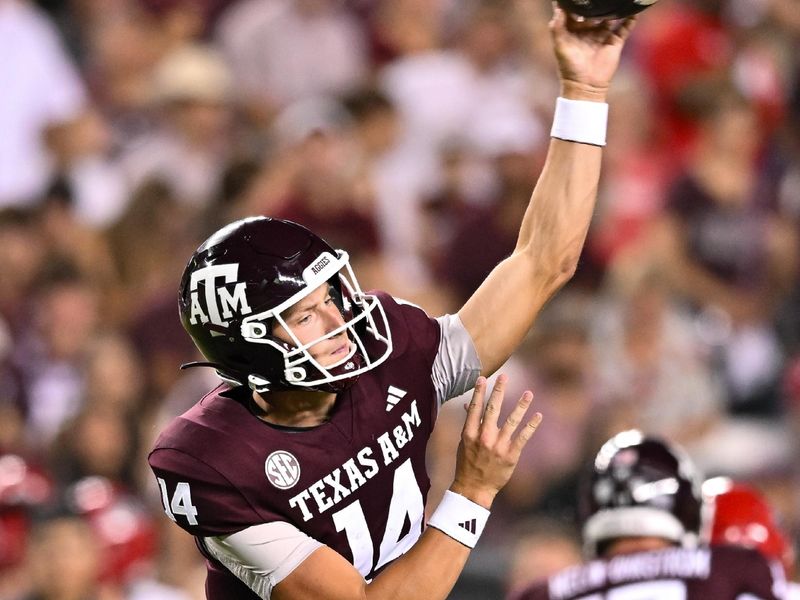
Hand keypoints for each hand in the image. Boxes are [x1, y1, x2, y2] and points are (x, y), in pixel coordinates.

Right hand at [450, 375, 541, 507]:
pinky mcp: (511, 455)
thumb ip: (469, 423)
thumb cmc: (467, 463)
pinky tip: (538, 415)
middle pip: (493, 410)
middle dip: (499, 391)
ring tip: (529, 393)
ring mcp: (498, 446)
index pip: (475, 408)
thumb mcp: (464, 442)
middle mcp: (484, 438)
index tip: (483, 378)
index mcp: (469, 433)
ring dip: (521, 406)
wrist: (474, 488)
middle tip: (504, 376)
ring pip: (512, 421)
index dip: (479, 392)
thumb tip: (468, 404)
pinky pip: (523, 437)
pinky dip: (531, 426)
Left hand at [549, 4, 636, 100]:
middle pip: (593, 10)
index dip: (573, 1)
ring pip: (610, 16)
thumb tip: (559, 9)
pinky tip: (635, 8)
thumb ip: (557, 28)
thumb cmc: (569, 67)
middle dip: (596, 1)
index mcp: (573, 29)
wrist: (586, 86)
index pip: (573, 10)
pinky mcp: (615, 41)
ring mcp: (602, 34)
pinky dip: (631, 18)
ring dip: (614, 6)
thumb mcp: (560, 46)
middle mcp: (588, 29)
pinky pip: (625, 27)